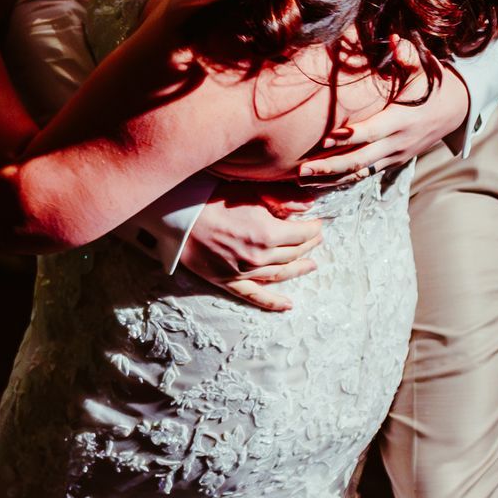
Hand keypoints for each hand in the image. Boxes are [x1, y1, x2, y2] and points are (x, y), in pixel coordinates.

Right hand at [183, 186, 325, 313]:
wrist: (179, 218)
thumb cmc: (212, 199)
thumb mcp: (250, 192)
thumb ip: (282, 199)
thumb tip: (309, 205)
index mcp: (268, 233)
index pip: (302, 234)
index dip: (313, 228)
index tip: (318, 224)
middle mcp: (260, 256)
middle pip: (294, 253)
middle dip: (308, 245)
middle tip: (316, 240)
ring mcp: (245, 272)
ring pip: (280, 274)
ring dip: (298, 269)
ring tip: (311, 265)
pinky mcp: (229, 281)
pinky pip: (255, 296)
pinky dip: (273, 302)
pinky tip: (288, 305)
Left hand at [295, 67, 468, 184]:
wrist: (452, 111)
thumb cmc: (430, 86)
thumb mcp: (423, 69)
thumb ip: (407, 55)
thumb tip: (394, 40)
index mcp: (402, 119)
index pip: (374, 131)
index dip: (351, 136)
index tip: (326, 138)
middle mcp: (397, 142)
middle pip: (361, 159)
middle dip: (331, 166)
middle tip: (302, 170)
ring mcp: (394, 155)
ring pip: (360, 173)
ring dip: (331, 178)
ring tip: (301, 180)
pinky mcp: (390, 162)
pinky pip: (364, 175)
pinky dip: (342, 181)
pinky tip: (319, 183)